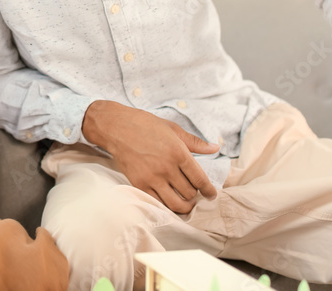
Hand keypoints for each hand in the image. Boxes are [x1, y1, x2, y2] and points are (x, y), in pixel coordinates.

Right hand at [83, 100, 218, 213]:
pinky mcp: (139, 184)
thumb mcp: (173, 129)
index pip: (200, 179)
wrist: (116, 127)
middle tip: (194, 192)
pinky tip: (169, 200)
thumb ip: (195, 142)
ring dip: (184, 205)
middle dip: (195, 195)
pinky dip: (166, 205)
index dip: (209, 190)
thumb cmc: (145, 125)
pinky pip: (158, 203)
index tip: (211, 194)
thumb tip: (216, 148)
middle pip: (190, 193)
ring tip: (185, 202)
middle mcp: (167, 168)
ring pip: (176, 204)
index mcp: (178, 152)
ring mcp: (152, 178)